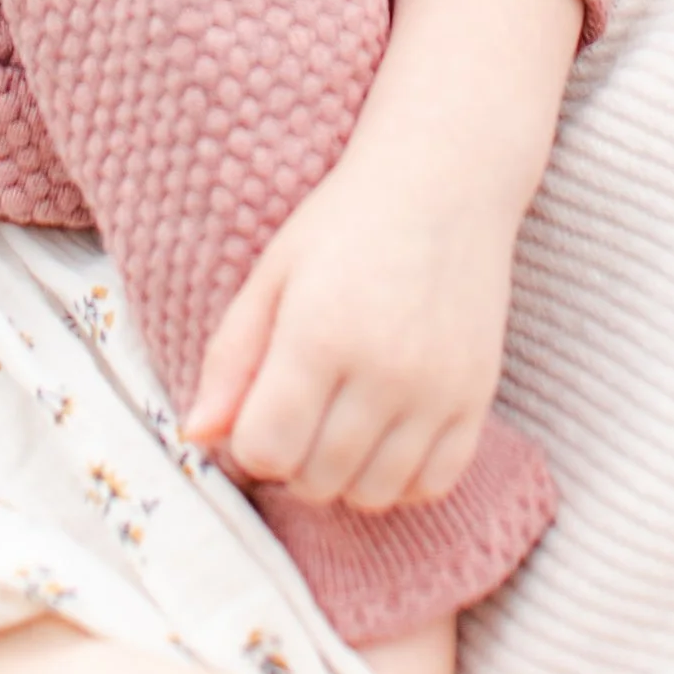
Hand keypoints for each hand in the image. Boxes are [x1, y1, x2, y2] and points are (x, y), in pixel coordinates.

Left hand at [185, 119, 511, 510]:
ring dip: (344, 474)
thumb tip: (196, 436)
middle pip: (315, 480)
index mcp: (320, 333)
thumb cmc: (347, 222)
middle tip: (301, 408)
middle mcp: (384, 370)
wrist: (445, 179)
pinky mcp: (477, 398)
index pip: (265, 449)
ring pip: (371, 495)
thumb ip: (231, 357)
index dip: (250, 440)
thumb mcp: (273, 273)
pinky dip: (401, 478)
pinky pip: (432, 485)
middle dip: (293, 458)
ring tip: (341, 421)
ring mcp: (437, 389)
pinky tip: (387, 433)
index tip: (260, 406)